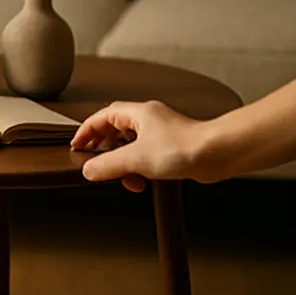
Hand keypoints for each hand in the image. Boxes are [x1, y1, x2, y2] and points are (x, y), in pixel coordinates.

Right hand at [71, 100, 209, 191]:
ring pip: (131, 145)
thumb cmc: (184, 148)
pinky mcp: (172, 148)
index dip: (86, 131)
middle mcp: (149, 119)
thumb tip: (88, 170)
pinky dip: (140, 168)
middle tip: (96, 162)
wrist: (218, 154)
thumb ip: (108, 165)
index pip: (101, 117)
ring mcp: (161, 133)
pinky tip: (143, 181)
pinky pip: (146, 156)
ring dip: (124, 163)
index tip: (77, 145)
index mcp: (137, 113)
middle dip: (104, 148)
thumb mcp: (136, 159)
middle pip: (115, 130)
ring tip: (125, 178)